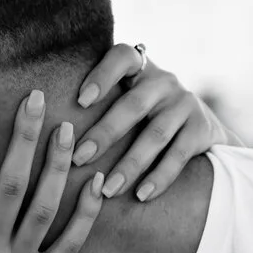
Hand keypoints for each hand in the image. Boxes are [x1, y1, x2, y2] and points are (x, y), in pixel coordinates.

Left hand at [72, 44, 237, 201]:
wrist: (204, 130)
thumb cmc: (146, 116)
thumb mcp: (129, 99)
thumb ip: (101, 103)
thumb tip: (49, 129)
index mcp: (140, 70)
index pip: (122, 57)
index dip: (102, 75)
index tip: (81, 101)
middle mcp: (164, 82)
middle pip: (133, 105)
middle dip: (104, 134)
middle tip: (79, 158)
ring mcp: (185, 104)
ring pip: (155, 135)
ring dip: (130, 164)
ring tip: (108, 189)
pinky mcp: (201, 129)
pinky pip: (179, 155)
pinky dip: (159, 177)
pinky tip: (141, 195)